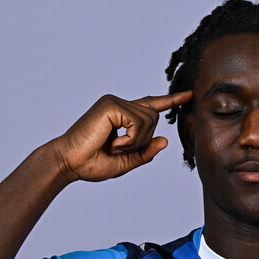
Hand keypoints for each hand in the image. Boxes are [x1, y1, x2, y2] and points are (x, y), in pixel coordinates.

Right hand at [48, 90, 193, 182]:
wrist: (70, 164)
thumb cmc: (92, 164)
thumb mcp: (125, 162)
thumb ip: (145, 152)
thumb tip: (165, 140)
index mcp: (122, 116)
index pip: (151, 105)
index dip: (170, 100)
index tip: (188, 94)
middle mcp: (119, 105)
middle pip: (154, 118)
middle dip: (143, 141)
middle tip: (119, 151)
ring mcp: (114, 102)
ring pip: (148, 121)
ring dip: (135, 143)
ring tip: (114, 148)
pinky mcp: (111, 105)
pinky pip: (137, 122)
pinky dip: (129, 139)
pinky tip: (113, 143)